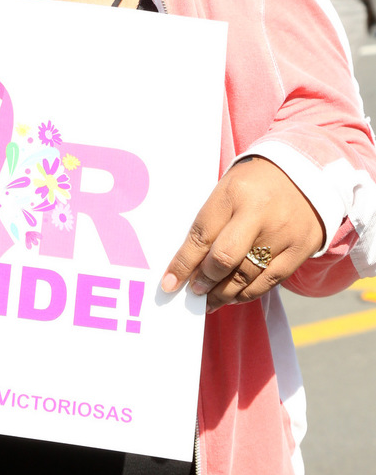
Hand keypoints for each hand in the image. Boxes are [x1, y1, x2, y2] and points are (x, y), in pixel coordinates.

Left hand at [161, 156, 324, 311]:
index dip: (183, 263)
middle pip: (225, 258)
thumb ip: (210, 223)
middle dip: (204, 280)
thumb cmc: (254, 185)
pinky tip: (234, 296)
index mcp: (234, 192)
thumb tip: (189, 263)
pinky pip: (269, 281)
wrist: (305, 174)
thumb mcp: (227, 190)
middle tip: (194, 290)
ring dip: (223, 294)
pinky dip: (247, 293)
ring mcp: (283, 233)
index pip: (202, 234)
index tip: (169, 283)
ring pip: (247, 276)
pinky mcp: (300, 249)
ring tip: (209, 300)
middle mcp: (259, 213)